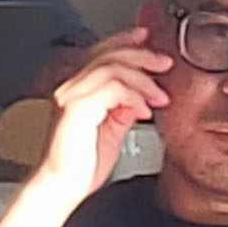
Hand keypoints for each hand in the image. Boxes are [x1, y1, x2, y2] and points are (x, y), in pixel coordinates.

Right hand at [33, 24, 171, 203]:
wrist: (62, 188)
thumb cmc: (80, 165)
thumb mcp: (111, 129)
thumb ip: (122, 108)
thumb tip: (139, 94)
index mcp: (76, 90)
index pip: (100, 53)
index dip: (126, 40)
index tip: (148, 38)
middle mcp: (70, 88)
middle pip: (108, 54)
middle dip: (142, 55)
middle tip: (165, 63)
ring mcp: (71, 97)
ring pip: (112, 68)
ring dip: (143, 79)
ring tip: (160, 96)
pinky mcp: (76, 109)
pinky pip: (111, 89)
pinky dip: (134, 95)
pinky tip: (144, 110)